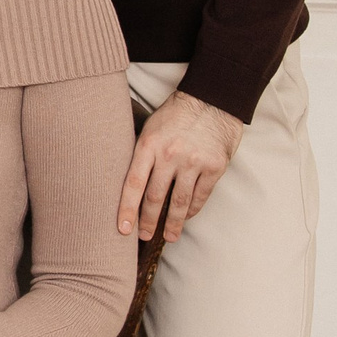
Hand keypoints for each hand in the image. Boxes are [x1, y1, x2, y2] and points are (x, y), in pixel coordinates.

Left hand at [118, 90, 243, 241]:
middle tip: (143, 236)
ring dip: (172, 223)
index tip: (122, 229)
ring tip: (169, 237)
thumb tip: (130, 185)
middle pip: (155, 197)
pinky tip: (185, 217)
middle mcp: (170, 155)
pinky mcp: (214, 167)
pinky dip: (192, 210)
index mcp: (149, 145)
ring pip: (179, 202)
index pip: (133, 184)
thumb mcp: (150, 128)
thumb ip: (142, 154)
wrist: (213, 99)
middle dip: (147, 221)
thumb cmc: (177, 114)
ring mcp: (194, 162)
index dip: (126, 209)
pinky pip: (200, 196)